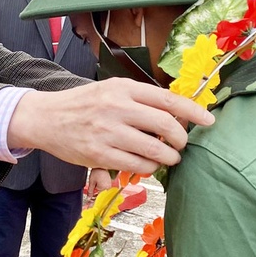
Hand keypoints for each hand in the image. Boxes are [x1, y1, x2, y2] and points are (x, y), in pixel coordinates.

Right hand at [7, 77, 214, 173]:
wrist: (46, 117)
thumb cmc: (84, 104)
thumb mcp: (112, 89)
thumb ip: (141, 99)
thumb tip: (178, 113)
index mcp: (123, 88)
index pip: (168, 100)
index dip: (194, 112)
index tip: (209, 120)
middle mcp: (117, 108)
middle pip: (167, 126)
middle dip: (182, 139)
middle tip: (182, 144)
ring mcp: (108, 132)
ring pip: (155, 150)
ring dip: (169, 157)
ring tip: (168, 157)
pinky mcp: (99, 154)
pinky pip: (136, 166)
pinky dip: (149, 169)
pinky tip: (146, 165)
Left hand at [86, 168, 112, 198]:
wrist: (101, 166)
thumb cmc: (96, 172)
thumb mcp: (91, 182)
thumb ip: (90, 191)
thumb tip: (89, 198)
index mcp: (104, 188)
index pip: (98, 197)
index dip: (93, 201)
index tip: (90, 205)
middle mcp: (108, 187)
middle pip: (101, 196)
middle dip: (95, 197)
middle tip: (89, 200)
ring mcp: (109, 185)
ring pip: (102, 193)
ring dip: (97, 194)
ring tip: (92, 193)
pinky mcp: (109, 183)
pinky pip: (104, 189)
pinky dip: (100, 190)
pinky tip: (96, 189)